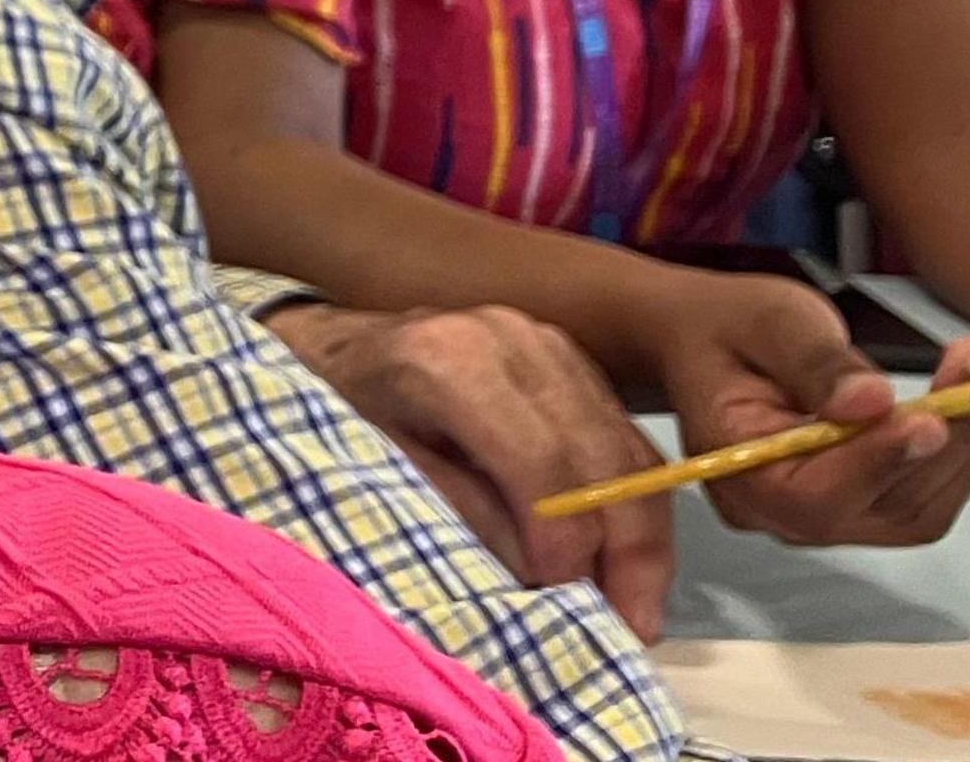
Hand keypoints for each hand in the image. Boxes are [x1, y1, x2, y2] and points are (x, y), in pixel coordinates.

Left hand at [265, 300, 675, 640]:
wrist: (328, 346)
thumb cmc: (336, 410)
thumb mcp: (374, 468)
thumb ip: (456, 515)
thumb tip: (539, 577)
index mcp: (450, 362)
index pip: (540, 464)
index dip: (565, 544)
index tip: (569, 603)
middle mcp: (512, 341)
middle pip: (601, 456)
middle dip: (625, 551)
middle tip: (631, 627)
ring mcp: (547, 344)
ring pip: (627, 449)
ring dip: (641, 535)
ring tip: (636, 608)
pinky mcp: (569, 359)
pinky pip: (623, 436)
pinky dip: (633, 501)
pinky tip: (625, 559)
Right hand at [626, 270, 969, 547]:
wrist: (708, 341)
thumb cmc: (727, 328)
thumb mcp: (768, 321)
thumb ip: (817, 363)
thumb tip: (873, 401)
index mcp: (736, 470)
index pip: (816, 496)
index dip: (879, 462)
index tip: (931, 417)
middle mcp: (778, 513)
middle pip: (882, 508)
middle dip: (943, 441)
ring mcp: (823, 517)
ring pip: (919, 509)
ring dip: (962, 442)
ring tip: (969, 368)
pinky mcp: (860, 507)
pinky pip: (926, 498)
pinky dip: (957, 449)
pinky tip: (958, 399)